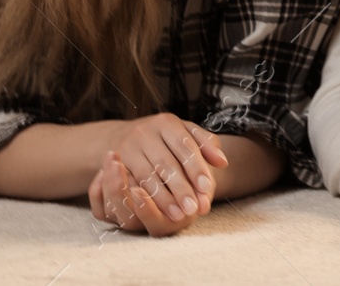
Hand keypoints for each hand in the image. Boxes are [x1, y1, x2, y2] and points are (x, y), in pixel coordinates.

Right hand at [94, 113, 228, 227]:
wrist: (123, 137)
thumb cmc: (164, 139)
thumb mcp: (184, 134)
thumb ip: (206, 145)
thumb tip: (223, 162)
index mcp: (167, 122)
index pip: (185, 147)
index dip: (196, 168)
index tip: (207, 188)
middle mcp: (145, 132)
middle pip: (167, 163)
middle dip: (181, 188)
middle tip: (194, 209)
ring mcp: (128, 147)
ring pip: (149, 177)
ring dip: (164, 199)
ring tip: (179, 216)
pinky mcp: (116, 164)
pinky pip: (133, 185)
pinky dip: (147, 201)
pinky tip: (158, 213)